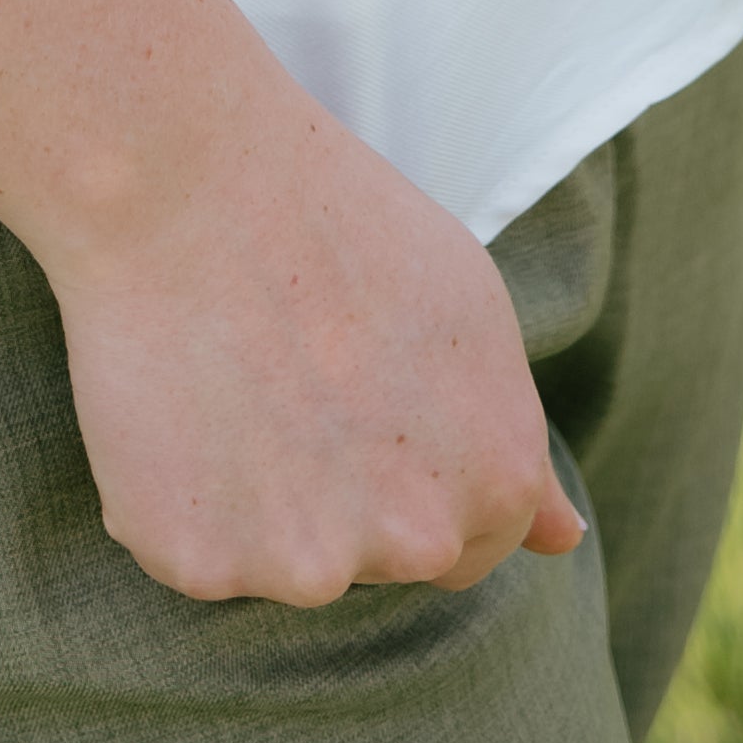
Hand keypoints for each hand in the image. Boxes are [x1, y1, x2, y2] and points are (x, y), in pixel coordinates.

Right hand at [43, 83, 583, 608]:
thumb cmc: (336, 225)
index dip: (408, 475)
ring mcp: (312, 563)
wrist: (190, 176)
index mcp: (497, 483)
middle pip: (378, 564)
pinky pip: (194, 557)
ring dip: (255, 508)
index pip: (469, 552)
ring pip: (283, 567)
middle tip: (290, 385)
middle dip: (340, 501)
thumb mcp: (471, 314)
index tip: (359, 407)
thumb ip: (511, 439)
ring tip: (230, 386)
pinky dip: (177, 502)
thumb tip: (566, 542)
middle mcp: (418, 541)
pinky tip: (176, 410)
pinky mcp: (206, 564)